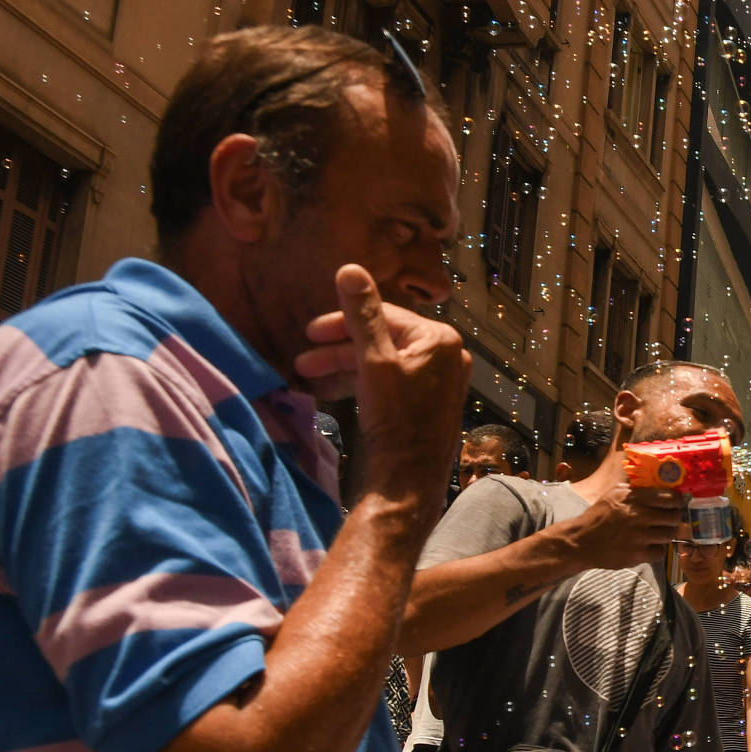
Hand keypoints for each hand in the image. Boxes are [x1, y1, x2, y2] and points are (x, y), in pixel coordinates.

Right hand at [297, 265, 465, 505]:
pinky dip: (362, 380)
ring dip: (345, 364)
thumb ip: (361, 315)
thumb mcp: (373, 362)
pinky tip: (334, 387)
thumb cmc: (395, 421)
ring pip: (383, 361)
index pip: (384, 315)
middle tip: (303, 358)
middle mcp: (447, 355)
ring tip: (308, 374)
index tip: (308, 333)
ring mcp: (439, 380)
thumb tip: (350, 268)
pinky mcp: (428, 402)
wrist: (407, 482)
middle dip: (339, 347)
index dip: (342, 322)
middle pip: (383, 338)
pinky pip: (391, 380)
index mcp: (440, 339)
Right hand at [557, 478, 687, 570]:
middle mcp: (638, 515)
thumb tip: (661, 486)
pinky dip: (656, 550)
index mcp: (634, 498)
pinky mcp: (637, 554)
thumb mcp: (614, 494)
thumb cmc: (599, 516)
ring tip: (656, 533)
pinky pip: (660, 552)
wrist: (581, 541)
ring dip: (665, 534)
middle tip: (667, 521)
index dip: (676, 501)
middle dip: (673, 519)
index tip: (675, 504)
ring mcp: (639, 535)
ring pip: (670, 534)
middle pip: (674, 517)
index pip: (670, 497)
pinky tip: (647, 546)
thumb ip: (636, 490)